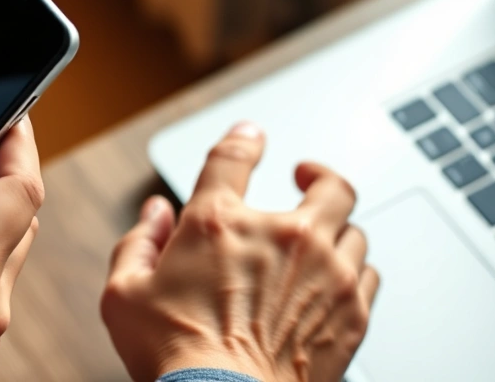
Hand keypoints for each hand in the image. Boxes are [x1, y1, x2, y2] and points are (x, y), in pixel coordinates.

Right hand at [100, 123, 379, 381]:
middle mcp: (283, 238)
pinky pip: (369, 275)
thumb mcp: (124, 294)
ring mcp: (325, 273)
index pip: (234, 157)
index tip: (251, 137)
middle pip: (330, 185)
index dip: (244, 139)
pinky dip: (354, 270)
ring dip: (337, 230)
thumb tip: (155, 215)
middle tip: (308, 178)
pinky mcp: (351, 312)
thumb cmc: (178, 356)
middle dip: (320, 176)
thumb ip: (137, 242)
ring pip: (355, 231)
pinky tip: (339, 278)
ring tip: (322, 237)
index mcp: (220, 224)